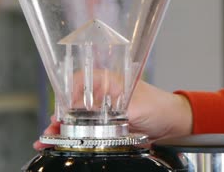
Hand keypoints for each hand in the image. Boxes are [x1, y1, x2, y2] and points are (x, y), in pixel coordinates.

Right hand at [33, 80, 192, 149]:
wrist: (173, 124)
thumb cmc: (159, 106)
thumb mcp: (135, 107)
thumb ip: (110, 110)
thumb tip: (83, 112)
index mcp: (108, 80)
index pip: (79, 80)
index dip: (66, 94)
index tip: (60, 110)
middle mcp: (102, 93)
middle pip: (73, 102)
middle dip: (59, 116)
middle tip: (51, 130)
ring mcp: (103, 110)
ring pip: (77, 118)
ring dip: (63, 129)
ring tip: (50, 140)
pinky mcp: (106, 126)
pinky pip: (86, 130)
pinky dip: (74, 137)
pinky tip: (62, 143)